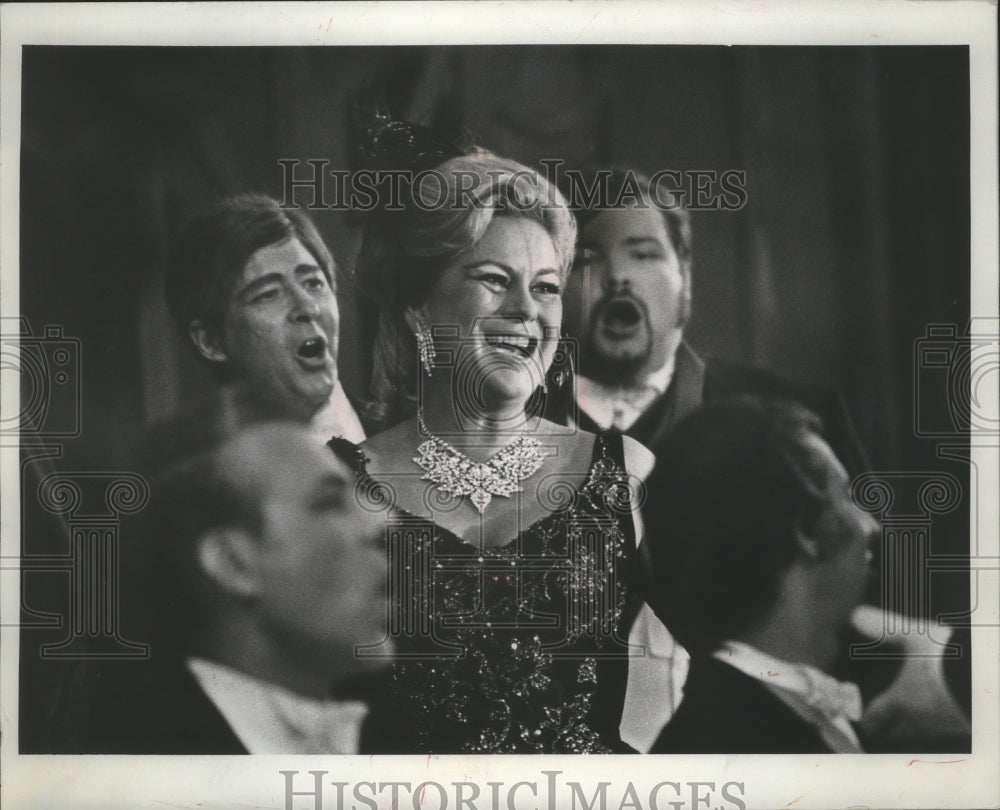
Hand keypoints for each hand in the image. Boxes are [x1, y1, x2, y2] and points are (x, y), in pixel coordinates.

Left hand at [850, 605, 970, 750]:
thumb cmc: (946, 660)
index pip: (878, 719)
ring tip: (915, 723)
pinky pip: (950, 728)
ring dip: (918, 729)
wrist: (990, 678)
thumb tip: (855, 616)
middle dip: (891, 731)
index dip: (868, 722)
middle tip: (883, 730)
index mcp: (901, 701)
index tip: (864, 725)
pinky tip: (948, 712)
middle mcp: (923, 721)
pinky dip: (944, 722)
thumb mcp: (912, 637)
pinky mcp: (970, 725)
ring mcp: (949, 726)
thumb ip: (883, 628)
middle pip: (901, 735)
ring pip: (927, 734)